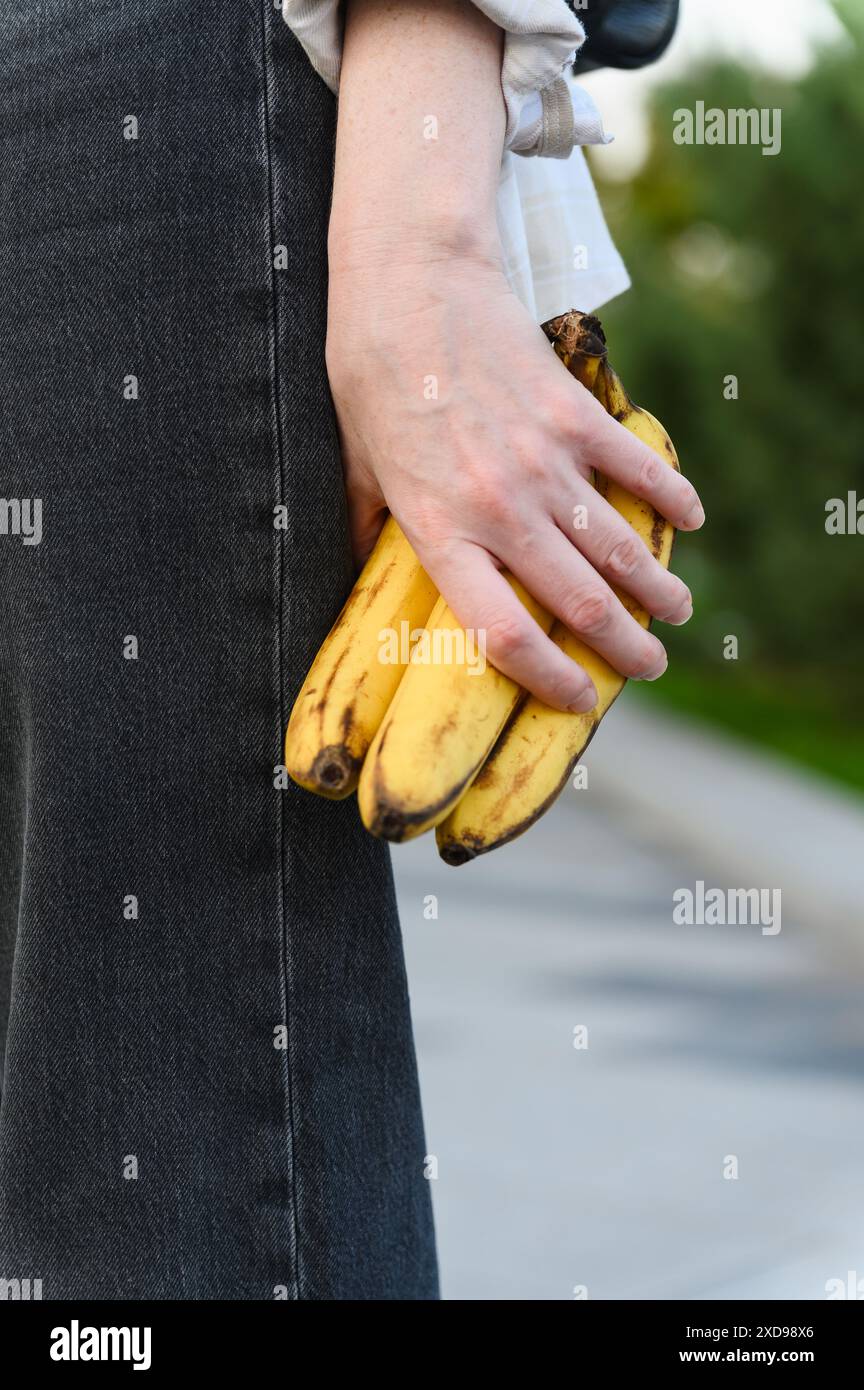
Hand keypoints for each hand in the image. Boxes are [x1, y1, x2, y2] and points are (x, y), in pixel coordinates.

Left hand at [327, 245, 702, 710]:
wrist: (410, 281)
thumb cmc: (371, 377)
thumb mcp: (354, 467)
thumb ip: (367, 531)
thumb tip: (360, 580)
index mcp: (438, 530)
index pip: (504, 633)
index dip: (549, 677)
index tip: (579, 698)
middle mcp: (496, 507)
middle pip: (580, 603)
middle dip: (626, 648)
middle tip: (649, 667)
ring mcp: (541, 460)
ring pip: (617, 546)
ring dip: (657, 588)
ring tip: (678, 613)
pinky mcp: (572, 413)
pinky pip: (636, 468)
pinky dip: (671, 495)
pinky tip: (690, 520)